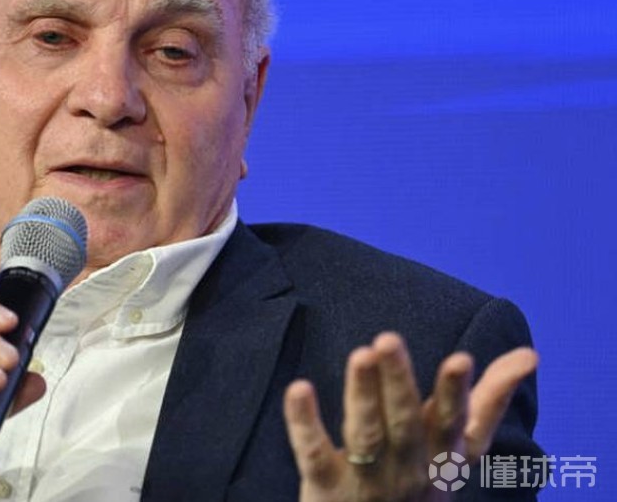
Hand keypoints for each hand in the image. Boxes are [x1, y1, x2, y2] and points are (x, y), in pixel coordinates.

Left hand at [283, 332, 537, 501]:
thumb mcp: (459, 447)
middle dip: (399, 381)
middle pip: (404, 422)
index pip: (452, 421)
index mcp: (442, 455)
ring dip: (361, 394)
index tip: (461, 359)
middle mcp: (408, 467)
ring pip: (365, 434)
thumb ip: (488, 400)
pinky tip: (297, 389)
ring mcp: (367, 479)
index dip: (456, 392)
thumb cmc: (421, 479)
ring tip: (359, 355)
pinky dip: (304, 422)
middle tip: (387, 338)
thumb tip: (529, 354)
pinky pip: (313, 452)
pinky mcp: (326, 487)